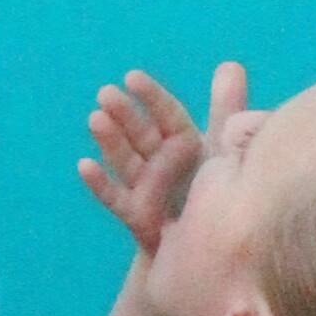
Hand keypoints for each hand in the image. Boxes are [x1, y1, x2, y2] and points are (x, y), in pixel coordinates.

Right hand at [77, 58, 244, 258]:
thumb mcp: (225, 150)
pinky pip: (117, 198)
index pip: (168, 115)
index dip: (151, 97)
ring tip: (95, 120)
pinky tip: (84, 165)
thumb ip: (226, 110)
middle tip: (106, 93)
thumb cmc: (217, 195)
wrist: (209, 251)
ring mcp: (146, 187)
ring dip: (110, 141)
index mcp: (184, 143)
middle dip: (124, 114)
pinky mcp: (136, 214)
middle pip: (142, 134)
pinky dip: (100, 183)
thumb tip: (230, 65)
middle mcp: (162, 162)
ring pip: (127, 160)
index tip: (132, 78)